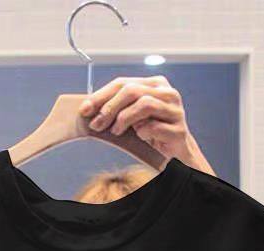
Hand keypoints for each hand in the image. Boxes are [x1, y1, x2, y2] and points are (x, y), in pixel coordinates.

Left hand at [79, 76, 214, 175]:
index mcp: (155, 84)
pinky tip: (140, 137)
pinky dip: (143, 132)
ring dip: (124, 119)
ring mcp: (175, 110)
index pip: (123, 83)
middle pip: (132, 91)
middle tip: (97, 124)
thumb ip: (118, 107)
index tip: (84, 110)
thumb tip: (88, 109)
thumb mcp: (133, 117)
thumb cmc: (152, 133)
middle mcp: (167, 92)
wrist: (177, 154)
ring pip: (144, 104)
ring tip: (116, 131)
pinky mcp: (179, 129)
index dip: (101, 96)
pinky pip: (154, 127)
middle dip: (109, 107)